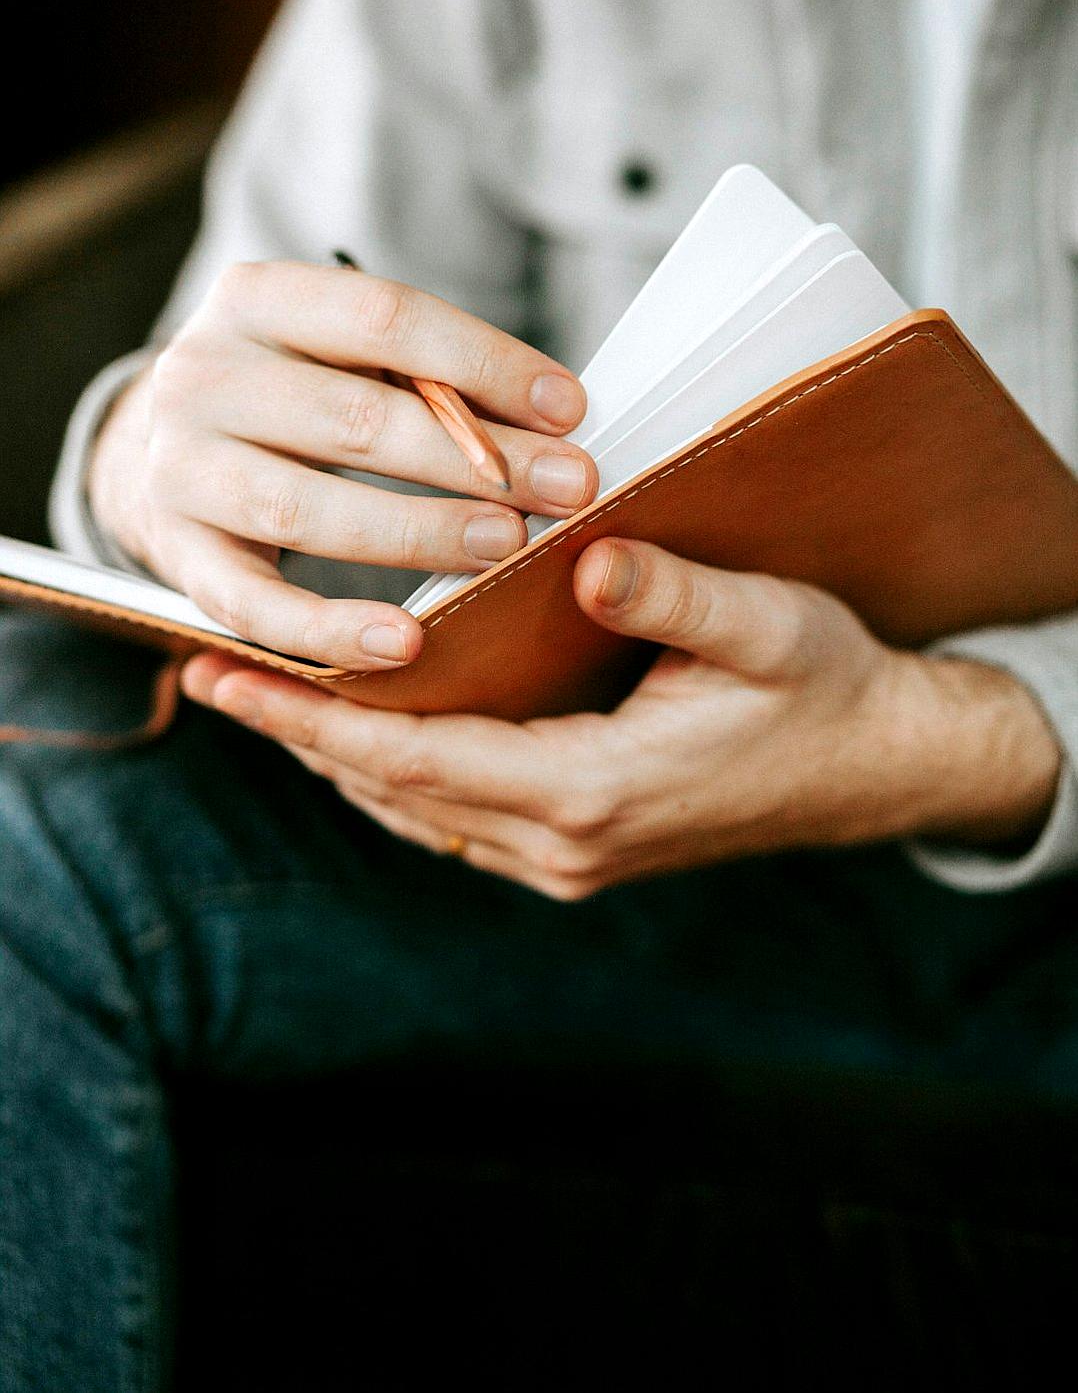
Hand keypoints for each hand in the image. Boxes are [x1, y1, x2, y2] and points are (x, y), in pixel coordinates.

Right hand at [89, 261, 596, 669]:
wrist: (165, 448)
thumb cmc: (298, 395)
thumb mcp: (345, 353)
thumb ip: (429, 375)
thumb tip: (557, 421)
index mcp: (257, 299)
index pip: (383, 316)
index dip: (484, 362)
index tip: (569, 408)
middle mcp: (201, 376)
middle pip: (353, 417)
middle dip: (475, 456)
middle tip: (569, 486)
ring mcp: (179, 470)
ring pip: (306, 509)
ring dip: (419, 531)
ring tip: (507, 543)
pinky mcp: (179, 555)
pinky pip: (256, 606)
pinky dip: (332, 629)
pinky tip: (407, 643)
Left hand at [180, 540, 1062, 900]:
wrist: (881, 766)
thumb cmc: (826, 686)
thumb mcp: (766, 623)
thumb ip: (671, 594)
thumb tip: (583, 557)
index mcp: (594, 788)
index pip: (415, 755)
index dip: (313, 718)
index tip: (227, 678)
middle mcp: (567, 843)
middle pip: (396, 790)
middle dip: (301, 735)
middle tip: (213, 672)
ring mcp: (573, 857)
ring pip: (419, 812)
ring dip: (341, 758)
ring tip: (267, 697)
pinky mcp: (582, 849)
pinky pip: (458, 818)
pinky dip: (398, 775)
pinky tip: (368, 733)